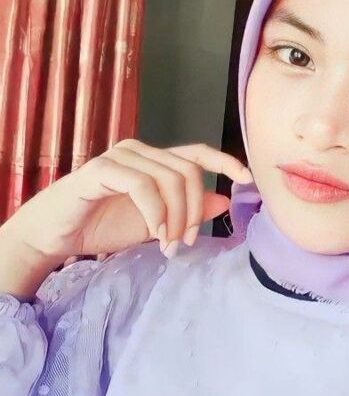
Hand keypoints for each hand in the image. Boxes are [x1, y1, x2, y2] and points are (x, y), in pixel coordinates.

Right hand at [0, 139, 251, 298]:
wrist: (54, 235)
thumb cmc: (100, 225)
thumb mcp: (154, 224)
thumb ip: (185, 212)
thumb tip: (223, 201)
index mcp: (153, 160)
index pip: (196, 153)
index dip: (225, 162)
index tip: (247, 178)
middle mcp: (139, 151)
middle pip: (188, 172)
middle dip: (194, 211)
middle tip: (185, 242)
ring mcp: (120, 157)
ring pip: (170, 179)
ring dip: (176, 217)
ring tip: (168, 244)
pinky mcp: (101, 170)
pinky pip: (142, 186)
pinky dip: (155, 213)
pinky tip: (154, 233)